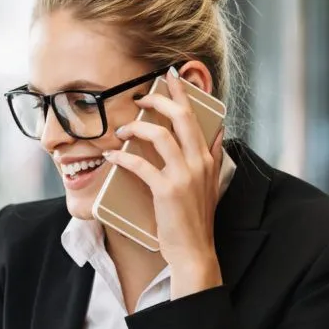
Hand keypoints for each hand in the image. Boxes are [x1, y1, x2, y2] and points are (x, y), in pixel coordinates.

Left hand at [102, 68, 224, 297]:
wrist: (194, 251)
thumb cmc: (195, 219)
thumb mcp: (210, 184)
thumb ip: (212, 157)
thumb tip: (216, 134)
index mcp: (208, 158)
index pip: (197, 117)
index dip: (183, 94)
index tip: (170, 76)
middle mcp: (199, 162)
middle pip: (181, 118)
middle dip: (160, 100)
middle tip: (141, 97)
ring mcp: (185, 175)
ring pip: (161, 135)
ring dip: (138, 126)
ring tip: (123, 128)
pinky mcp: (167, 190)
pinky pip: (141, 164)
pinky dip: (123, 156)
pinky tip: (111, 155)